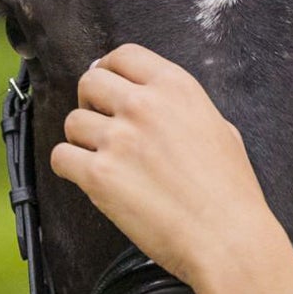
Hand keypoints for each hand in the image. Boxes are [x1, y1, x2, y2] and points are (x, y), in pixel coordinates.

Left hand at [49, 44, 292, 293]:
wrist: (228, 238)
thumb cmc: (231, 192)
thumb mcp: (220, 130)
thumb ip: (183, 110)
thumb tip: (157, 104)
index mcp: (177, 88)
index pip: (124, 55)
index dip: (109, 69)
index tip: (108, 86)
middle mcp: (144, 105)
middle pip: (90, 82)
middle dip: (91, 101)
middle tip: (101, 123)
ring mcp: (119, 139)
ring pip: (72, 121)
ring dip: (82, 139)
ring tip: (103, 159)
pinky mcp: (99, 175)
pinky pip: (60, 157)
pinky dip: (70, 168)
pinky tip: (89, 178)